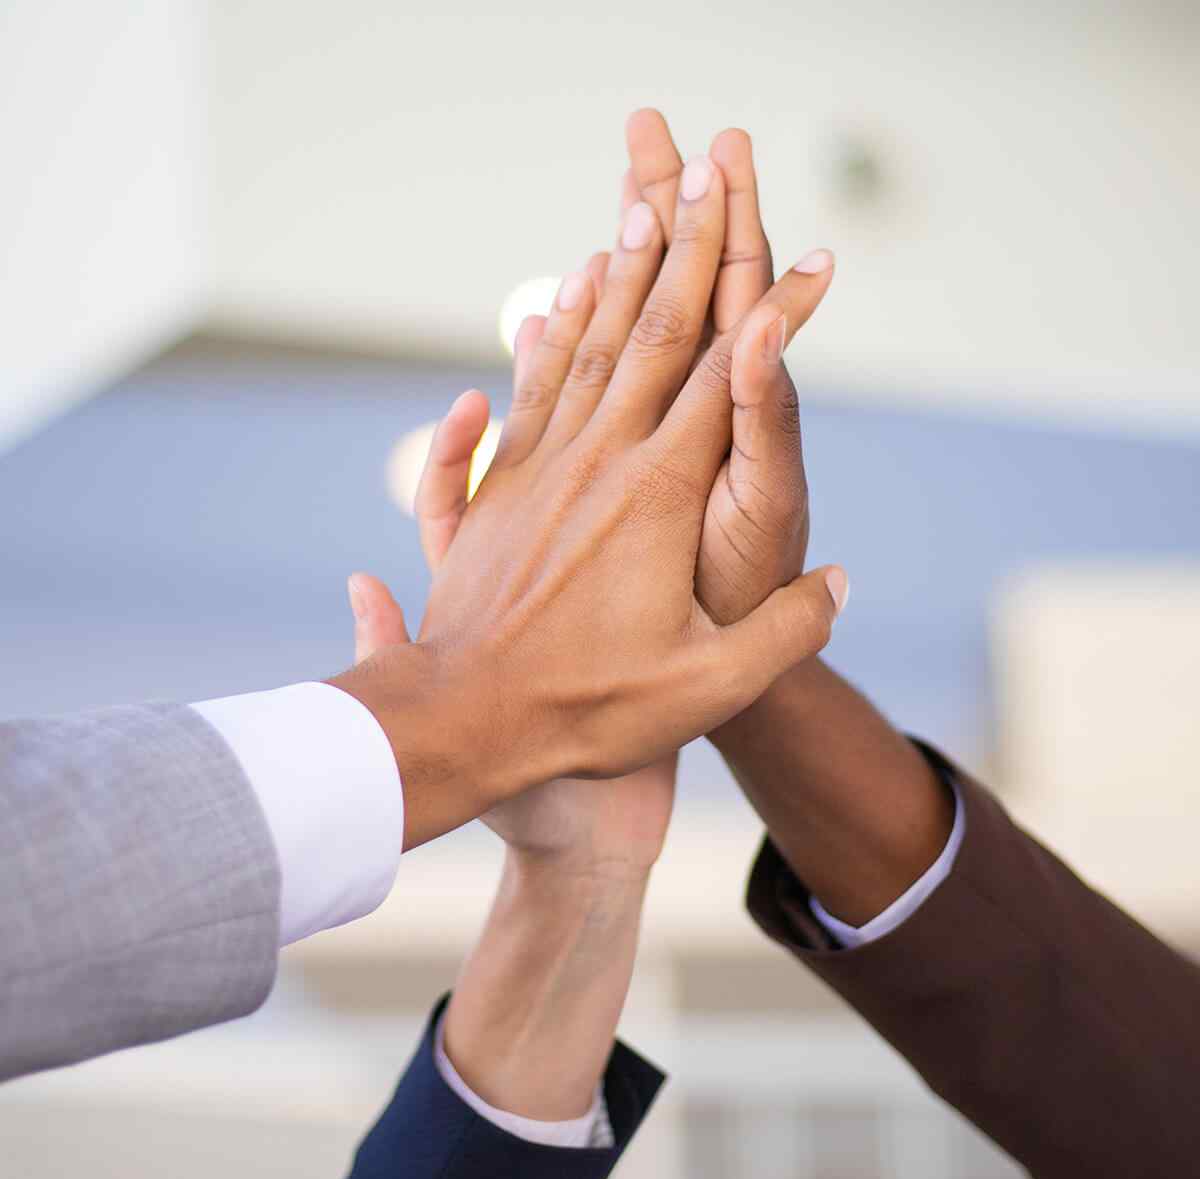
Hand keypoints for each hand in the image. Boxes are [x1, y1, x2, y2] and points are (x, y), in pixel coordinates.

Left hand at [332, 152, 841, 848]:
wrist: (465, 716)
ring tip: (642, 202)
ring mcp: (542, 464)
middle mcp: (602, 459)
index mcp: (660, 495)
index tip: (809, 252)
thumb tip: (841, 582)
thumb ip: (787, 631)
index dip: (774, 309)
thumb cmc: (590, 709)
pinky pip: (530, 389)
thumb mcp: (710, 686)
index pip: (730, 378)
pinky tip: (554, 301)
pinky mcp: (501, 484)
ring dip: (620, 272)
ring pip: (589, 345)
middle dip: (690, 249)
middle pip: (656, 332)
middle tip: (712, 172)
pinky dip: (549, 336)